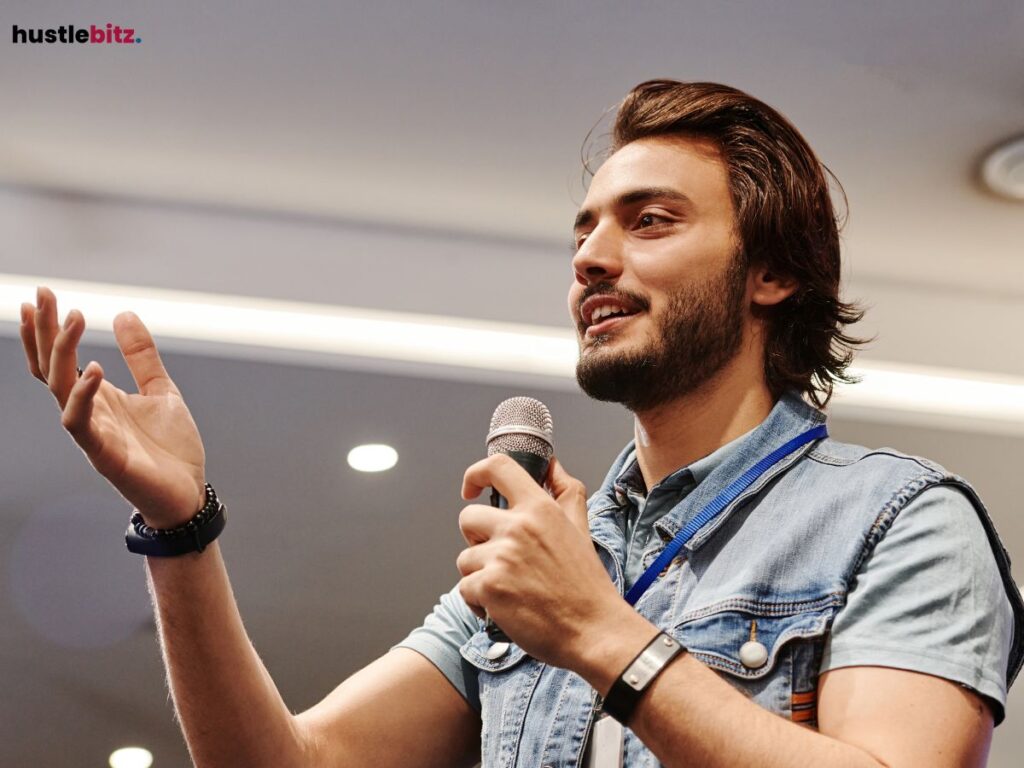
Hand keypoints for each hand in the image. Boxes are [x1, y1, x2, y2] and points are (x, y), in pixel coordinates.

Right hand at [20, 286, 206, 527]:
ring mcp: (93, 434)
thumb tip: (124, 314)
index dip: (48, 330)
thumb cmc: (171, 448)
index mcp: (99, 397)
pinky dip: (83, 396)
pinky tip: (94, 370)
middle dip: (45, 331)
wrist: (188, 494)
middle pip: (52, 367)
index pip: (61, 360)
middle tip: (44, 293)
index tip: (43, 295)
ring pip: (60, 389)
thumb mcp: (161, 390)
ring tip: (74, 317)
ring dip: (62, 353)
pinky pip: (81, 424)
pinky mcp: (104, 455)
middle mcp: (88, 412)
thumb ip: (141, 356)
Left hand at [456, 454, 628, 669]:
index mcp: (540, 508)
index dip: (476, 474)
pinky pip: (465, 587)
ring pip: (465, 558)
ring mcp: (501, 556)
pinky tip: (504, 608)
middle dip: (476, 539)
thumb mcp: (580, 527)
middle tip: (500, 558)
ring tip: (509, 589)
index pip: (498, 467)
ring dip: (480, 575)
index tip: (472, 488)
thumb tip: (552, 465)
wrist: (593, 629)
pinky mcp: (489, 586)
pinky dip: (479, 602)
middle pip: (468, 517)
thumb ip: (566, 491)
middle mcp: (518, 527)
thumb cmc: (586, 584)